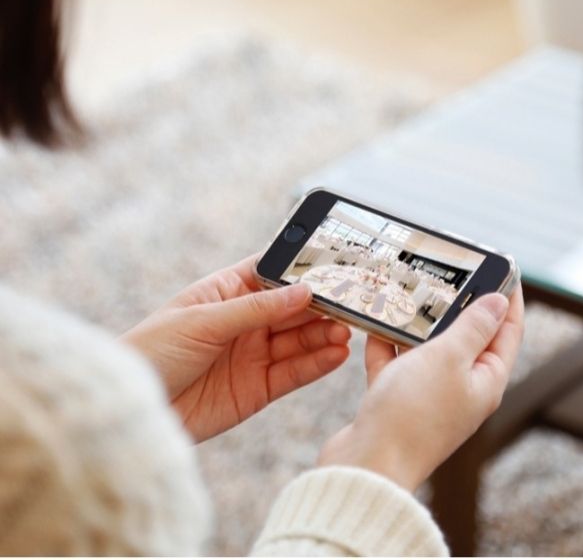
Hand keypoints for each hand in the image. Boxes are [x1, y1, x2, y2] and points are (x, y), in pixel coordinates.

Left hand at [121, 255, 350, 441]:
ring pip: (298, 341)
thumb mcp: (203, 321)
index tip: (332, 270)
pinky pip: (294, 373)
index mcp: (227, 293)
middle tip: (349, 305)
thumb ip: (255, 308)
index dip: (300, 272)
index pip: (272, 274)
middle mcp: (244, 322)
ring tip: (346, 332)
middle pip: (291, 309)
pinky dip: (317, 364)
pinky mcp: (258, 388)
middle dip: (320, 307)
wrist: (136, 409)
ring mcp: (253, 355)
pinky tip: (336, 355)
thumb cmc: (154, 351)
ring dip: (324, 336)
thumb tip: (302, 290)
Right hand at [318, 286, 523, 490]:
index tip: (501, 268)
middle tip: (444, 273)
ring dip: (414, 323)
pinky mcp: (395, 397)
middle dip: (454, 305)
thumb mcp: (448, 359)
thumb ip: (472, 327)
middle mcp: (458, 387)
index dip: (507, 299)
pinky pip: (393, 362)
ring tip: (404, 292)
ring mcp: (425, 393)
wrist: (366, 462)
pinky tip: (373, 324)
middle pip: (464, 337)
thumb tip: (499, 303)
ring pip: (424, 348)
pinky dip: (384, 344)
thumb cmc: (411, 414)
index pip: (506, 332)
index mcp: (484, 380)